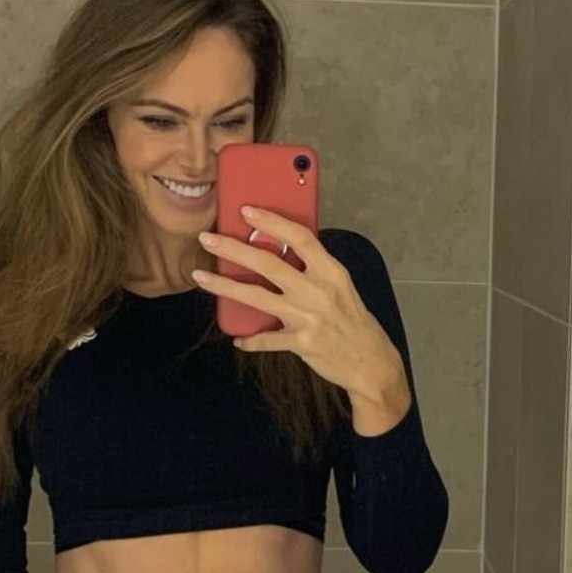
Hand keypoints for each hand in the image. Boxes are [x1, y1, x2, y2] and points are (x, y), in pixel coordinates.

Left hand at [195, 206, 407, 405]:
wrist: (371, 362)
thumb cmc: (354, 321)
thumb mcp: (341, 286)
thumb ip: (314, 269)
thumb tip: (279, 250)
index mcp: (331, 271)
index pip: (299, 237)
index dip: (271, 221)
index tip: (246, 210)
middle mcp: (318, 290)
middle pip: (267, 263)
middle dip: (232, 249)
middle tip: (208, 238)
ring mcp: (307, 317)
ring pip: (256, 296)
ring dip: (224, 286)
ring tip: (201, 277)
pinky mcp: (301, 343)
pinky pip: (265, 339)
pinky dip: (250, 339)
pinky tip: (238, 338)